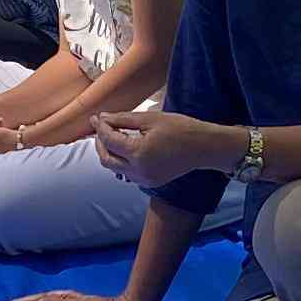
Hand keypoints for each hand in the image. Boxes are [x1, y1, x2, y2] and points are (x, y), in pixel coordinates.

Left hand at [91, 108, 224, 183]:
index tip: (96, 118)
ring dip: (109, 153)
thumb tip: (103, 118)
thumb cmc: (181, 129)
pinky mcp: (149, 182)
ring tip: (112, 136)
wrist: (204, 148)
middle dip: (100, 143)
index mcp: (139, 153)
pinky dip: (121, 161)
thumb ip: (123, 119)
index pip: (109, 140)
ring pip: (114, 168)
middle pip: (106, 159)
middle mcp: (139, 171)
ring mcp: (144, 179)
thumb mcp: (150, 119)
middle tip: (101, 128)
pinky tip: (126, 147)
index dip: (100, 128)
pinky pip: (126, 173)